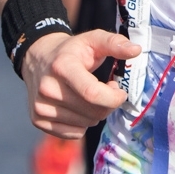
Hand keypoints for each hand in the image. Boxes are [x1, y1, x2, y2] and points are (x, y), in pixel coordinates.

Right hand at [22, 29, 139, 138]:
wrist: (39, 58)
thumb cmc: (72, 50)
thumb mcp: (93, 39)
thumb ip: (115, 43)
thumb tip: (136, 49)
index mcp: (62, 66)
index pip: (92, 93)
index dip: (113, 97)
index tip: (121, 92)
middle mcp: (47, 88)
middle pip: (92, 111)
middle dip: (108, 104)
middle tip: (106, 90)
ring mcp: (40, 106)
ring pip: (85, 124)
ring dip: (95, 113)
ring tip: (91, 96)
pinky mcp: (38, 120)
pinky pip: (73, 134)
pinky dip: (82, 123)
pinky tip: (79, 107)